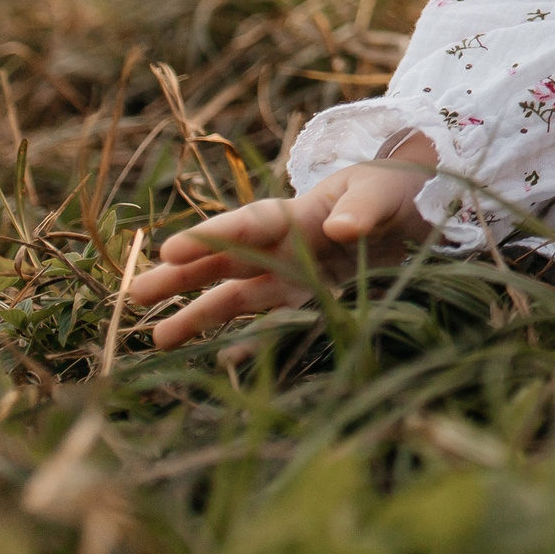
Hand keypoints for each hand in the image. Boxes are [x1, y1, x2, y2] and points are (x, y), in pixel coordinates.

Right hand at [126, 137, 435, 350]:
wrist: (420, 209)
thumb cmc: (395, 190)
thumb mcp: (384, 192)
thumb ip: (364, 209)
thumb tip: (341, 227)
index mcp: (297, 213)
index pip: (246, 225)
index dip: (209, 237)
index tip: (167, 250)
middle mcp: (285, 246)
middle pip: (225, 262)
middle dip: (180, 277)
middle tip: (134, 295)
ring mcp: (294, 275)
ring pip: (237, 296)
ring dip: (198, 316)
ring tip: (156, 340)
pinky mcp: (310, 300)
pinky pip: (271, 323)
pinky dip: (247, 343)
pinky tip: (221, 363)